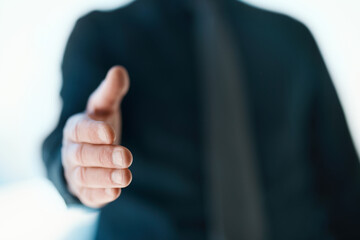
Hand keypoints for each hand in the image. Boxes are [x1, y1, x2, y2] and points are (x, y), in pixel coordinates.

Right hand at [61, 66, 131, 207]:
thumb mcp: (104, 110)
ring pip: (85, 176)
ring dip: (105, 177)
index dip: (93, 132)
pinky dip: (101, 194)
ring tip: (126, 177)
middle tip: (127, 156)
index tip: (110, 133)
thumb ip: (110, 93)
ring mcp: (77, 173)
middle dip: (104, 156)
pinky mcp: (85, 191)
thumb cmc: (99, 130)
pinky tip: (116, 192)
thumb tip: (119, 70)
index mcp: (76, 129)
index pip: (79, 129)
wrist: (88, 158)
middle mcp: (72, 151)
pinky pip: (89, 194)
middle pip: (83, 154)